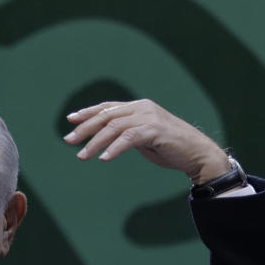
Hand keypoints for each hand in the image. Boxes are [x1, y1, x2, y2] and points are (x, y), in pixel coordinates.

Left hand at [63, 99, 230, 183]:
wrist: (197, 153)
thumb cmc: (170, 148)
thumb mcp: (143, 137)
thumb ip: (126, 133)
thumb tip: (105, 139)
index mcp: (138, 107)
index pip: (107, 108)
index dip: (87, 113)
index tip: (70, 120)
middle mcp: (141, 108)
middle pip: (106, 116)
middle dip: (85, 128)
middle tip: (68, 140)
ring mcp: (148, 117)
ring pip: (113, 127)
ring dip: (95, 142)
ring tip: (82, 156)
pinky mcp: (154, 130)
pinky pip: (128, 138)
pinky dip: (114, 149)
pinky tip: (103, 158)